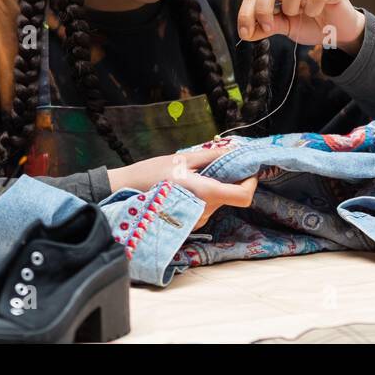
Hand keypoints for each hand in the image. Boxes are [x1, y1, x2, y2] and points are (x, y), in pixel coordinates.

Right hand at [107, 139, 256, 229]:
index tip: (247, 170)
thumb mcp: (182, 159)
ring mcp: (196, 221)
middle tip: (217, 165)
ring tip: (194, 176)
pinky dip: (204, 197)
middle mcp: (204, 212)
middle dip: (230, 181)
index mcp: (206, 194)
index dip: (251, 183)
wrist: (124, 193)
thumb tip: (234, 150)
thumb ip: (212, 156)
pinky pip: (206, 208)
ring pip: (218, 203)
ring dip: (215, 189)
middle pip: (231, 198)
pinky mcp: (189, 224)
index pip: (243, 196)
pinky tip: (187, 188)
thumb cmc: (151, 173)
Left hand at [237, 0, 364, 53]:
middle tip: (269, 28)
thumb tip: (246, 34)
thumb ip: (268, 27)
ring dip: (291, 6)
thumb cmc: (311, 24)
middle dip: (263, 8)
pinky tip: (316, 13)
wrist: (339, 31)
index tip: (245, 33)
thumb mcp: (286, 27)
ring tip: (299, 14)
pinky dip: (313, 8)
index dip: (246, 11)